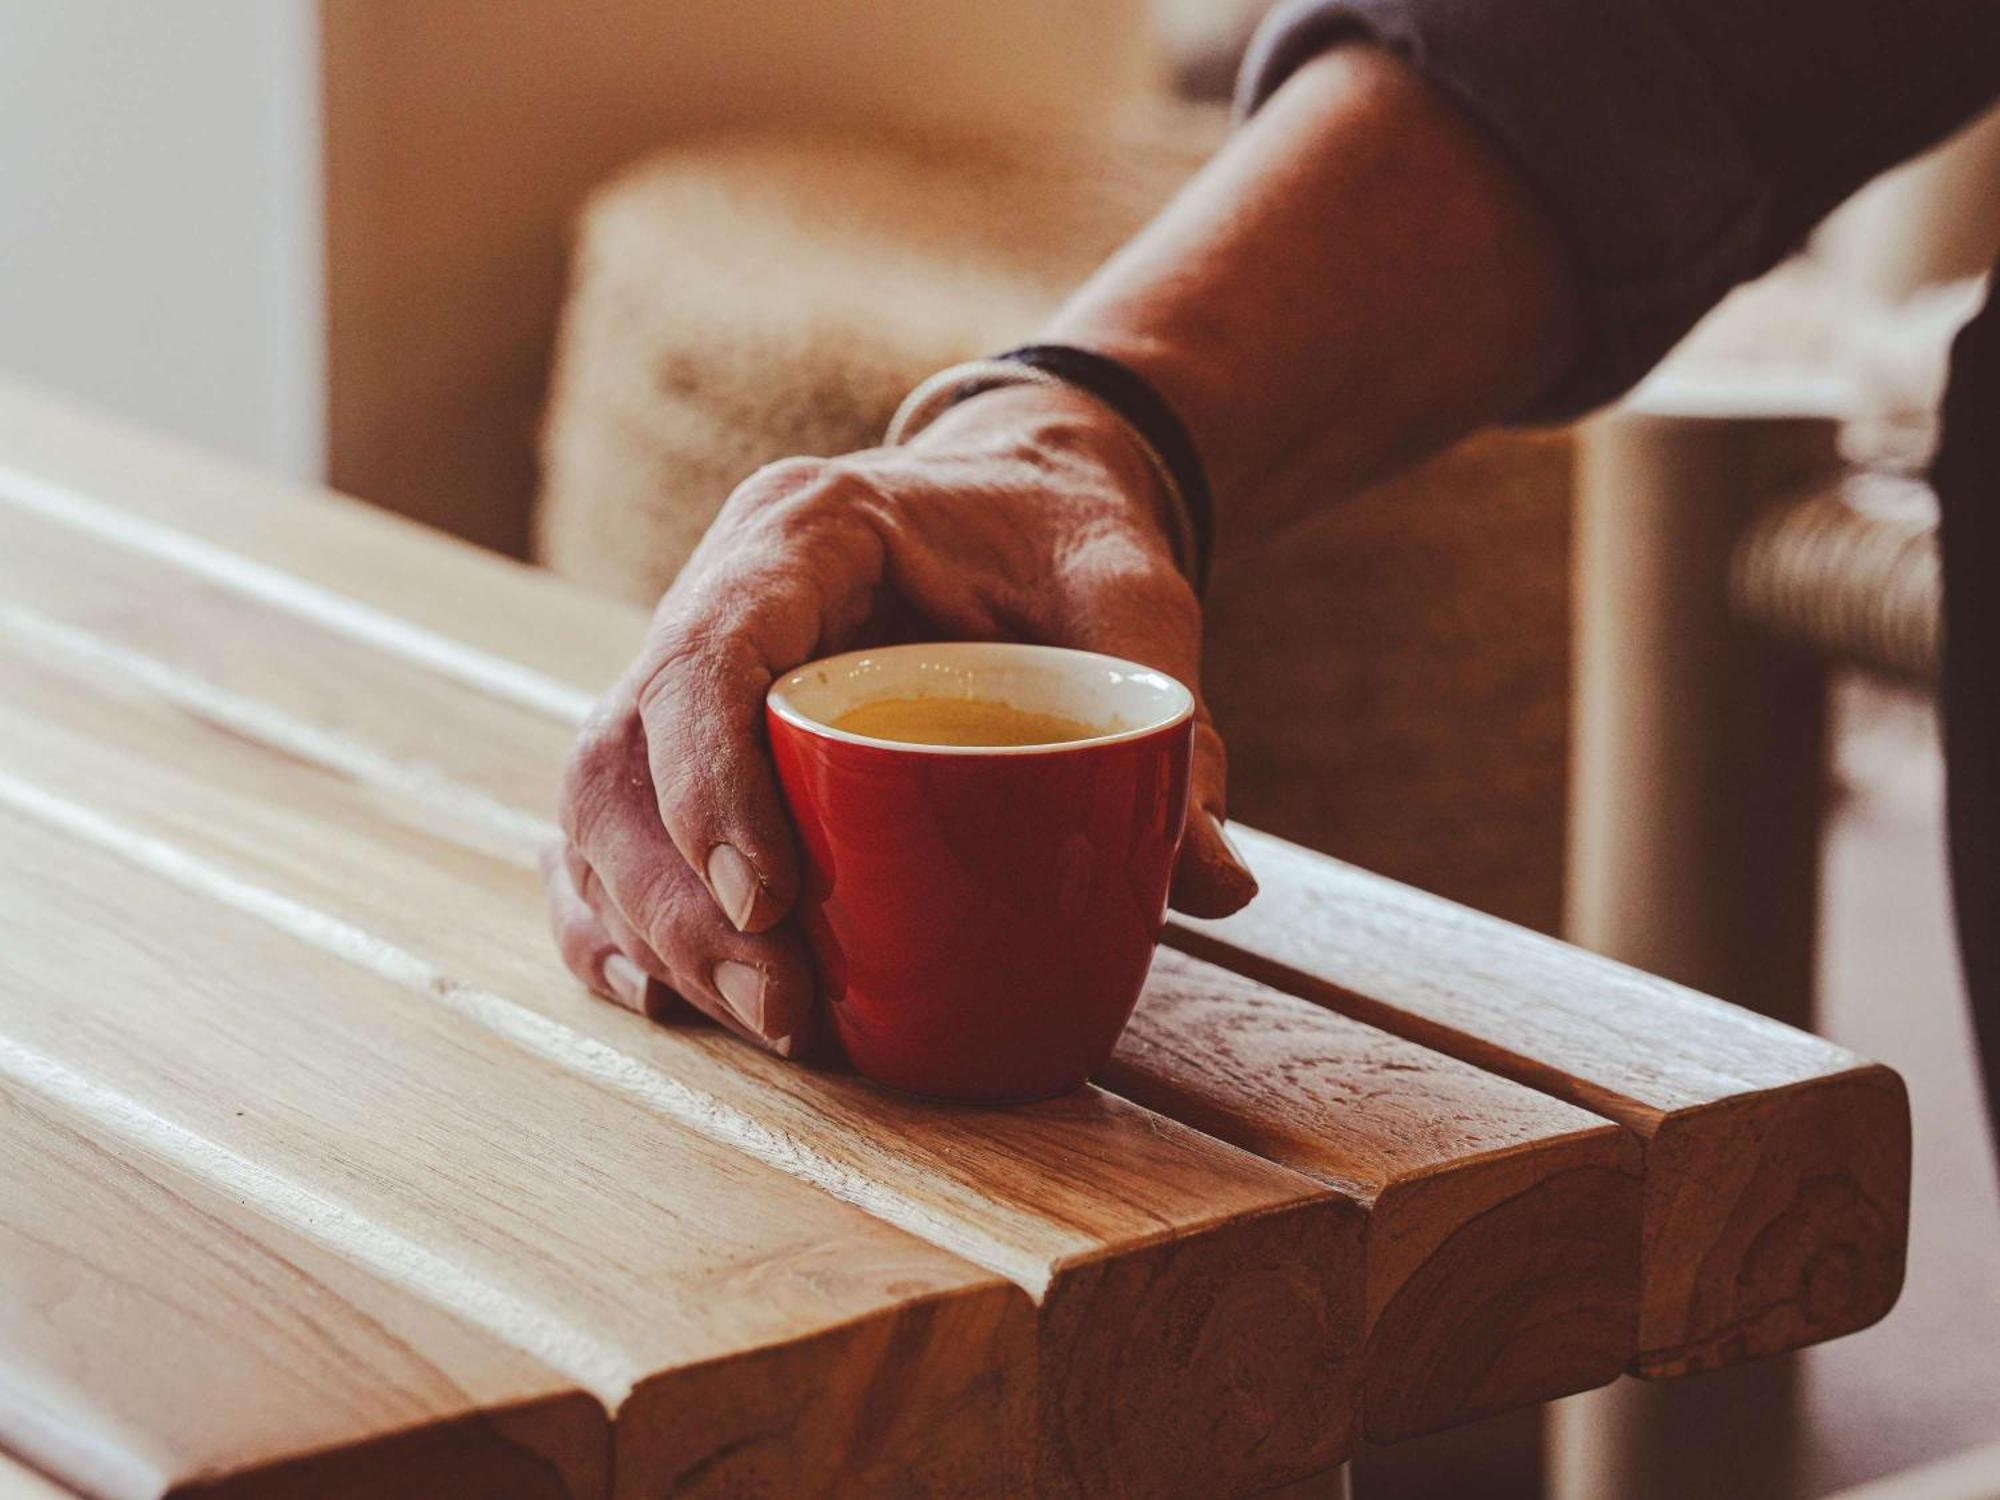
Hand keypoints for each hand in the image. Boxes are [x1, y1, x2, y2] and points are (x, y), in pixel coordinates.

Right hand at [543, 381, 1256, 1054]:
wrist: (1020, 496)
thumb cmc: (1066, 541)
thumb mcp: (1137, 603)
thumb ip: (1177, 725)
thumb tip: (1213, 887)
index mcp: (804, 532)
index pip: (706, 655)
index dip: (710, 786)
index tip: (769, 907)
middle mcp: (716, 593)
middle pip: (623, 756)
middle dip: (684, 906)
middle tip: (789, 1017)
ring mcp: (683, 664)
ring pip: (596, 808)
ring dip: (656, 934)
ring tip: (765, 1029)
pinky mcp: (685, 738)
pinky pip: (606, 835)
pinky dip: (618, 922)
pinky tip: (659, 998)